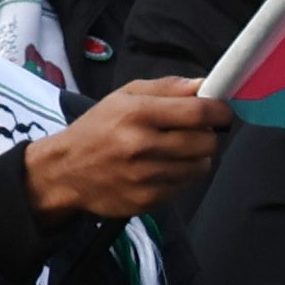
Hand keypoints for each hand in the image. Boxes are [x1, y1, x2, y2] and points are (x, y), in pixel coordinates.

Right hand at [22, 78, 231, 224]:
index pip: (199, 112)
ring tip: (172, 152)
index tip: (220, 111)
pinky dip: (179, 177)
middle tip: (190, 133)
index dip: (219, 110)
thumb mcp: (123, 97)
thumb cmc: (97, 128)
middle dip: (205, 135)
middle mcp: (142, 145)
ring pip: (201, 166)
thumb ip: (166, 88)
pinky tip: (159, 170)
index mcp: (136, 113)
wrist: (64, 171)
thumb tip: (205, 85)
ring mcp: (146, 176)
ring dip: (194, 158)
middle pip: (207, 142)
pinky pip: (185, 186)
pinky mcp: (149, 200)